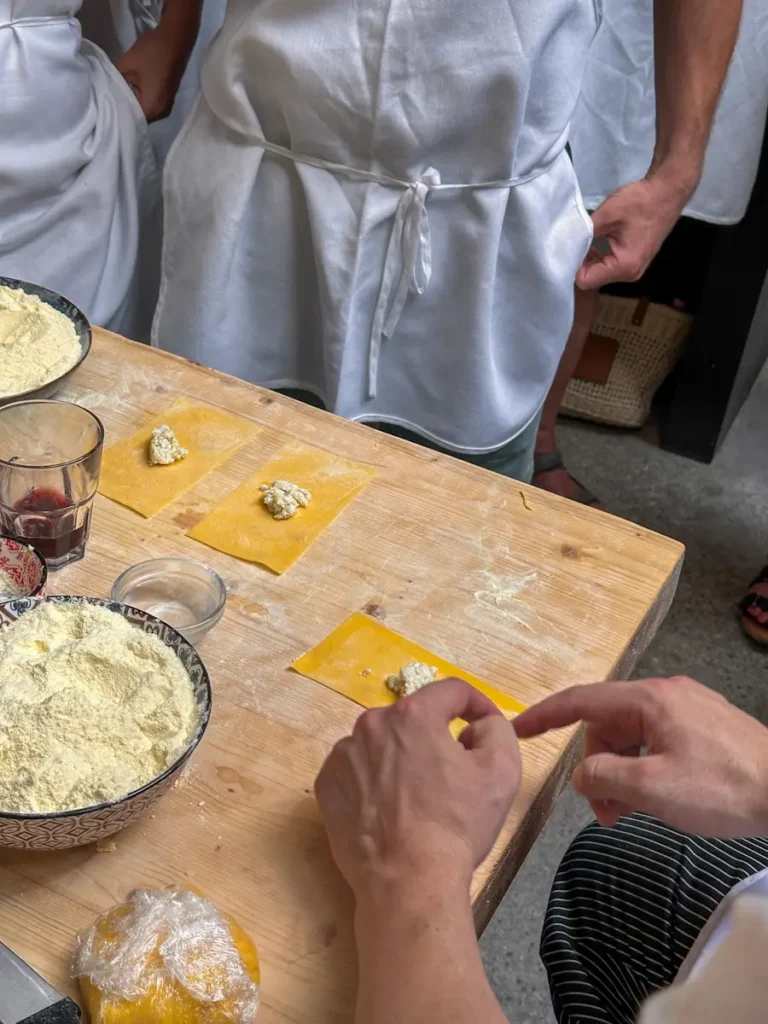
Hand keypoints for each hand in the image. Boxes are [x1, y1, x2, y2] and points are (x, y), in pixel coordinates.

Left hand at [116, 20, 193, 122]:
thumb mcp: (125, 65)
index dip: (116, 116)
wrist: (175, 38)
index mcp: (151, 109)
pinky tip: (130, 92)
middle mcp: (160, 113)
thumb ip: (114, 82)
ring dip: (132, 105)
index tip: (102, 109)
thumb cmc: (150, 52)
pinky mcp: (166, 99)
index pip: (130, 121)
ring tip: (117, 97)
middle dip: (123, 111)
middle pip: (137, 119)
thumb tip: (106, 92)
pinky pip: (150, 105)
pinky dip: (140, 100)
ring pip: (144, 112)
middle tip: (106, 102)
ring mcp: (165, 107)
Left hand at [315, 679, 521, 897]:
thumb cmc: (456, 826)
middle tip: (454, 770)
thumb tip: (479, 724)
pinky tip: (390, 810)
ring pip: (383, 743)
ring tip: (418, 796)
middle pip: (415, 718)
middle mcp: (372, 724)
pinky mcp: (327, 784)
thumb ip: (497, 729)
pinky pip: (357, 770)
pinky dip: (374, 781)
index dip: (477, 705)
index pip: (452, 691)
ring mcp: (343, 754)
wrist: (408, 882)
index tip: (486, 725)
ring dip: (403, 757)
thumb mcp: (500, 772)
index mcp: (414, 714)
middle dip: (437, 736)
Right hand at [514, 677, 767, 837]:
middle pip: (608, 727)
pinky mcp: (704, 728)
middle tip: (606, 814)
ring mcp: (687, 709)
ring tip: (630, 816)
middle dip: (597, 769)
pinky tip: (654, 802)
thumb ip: (603, 776)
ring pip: (633, 739)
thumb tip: (581, 775)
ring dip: (622, 776)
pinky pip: (656, 744)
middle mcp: (665, 695)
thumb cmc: (724, 788)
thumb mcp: (653, 788)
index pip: (581, 700)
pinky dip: (645, 771)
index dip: (544, 715)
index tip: (516, 729)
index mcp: (649, 699)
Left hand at [576, 172, 695, 290]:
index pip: (586, 280)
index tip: (565, 249)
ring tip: (583, 241)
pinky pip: (610, 266)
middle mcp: (630, 274)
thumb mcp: (607, 215)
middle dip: (580, 263)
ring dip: (590, 259)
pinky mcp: (635, 261)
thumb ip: (584, 232)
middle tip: (571, 243)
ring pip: (601, 273)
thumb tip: (564, 243)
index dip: (572, 266)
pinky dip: (600, 256)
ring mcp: (634, 269)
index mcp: (624, 266)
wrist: (668, 191)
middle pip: (593, 279)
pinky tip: (595, 243)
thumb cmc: (640, 202)